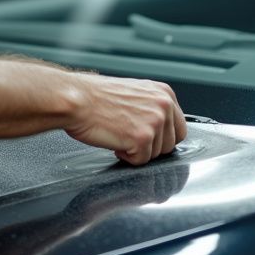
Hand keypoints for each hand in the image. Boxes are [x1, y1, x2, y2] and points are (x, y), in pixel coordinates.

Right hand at [63, 74, 186, 165]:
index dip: (161, 138)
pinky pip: (141, 161)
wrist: (75, 100)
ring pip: (157, 155)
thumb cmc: (94, 97)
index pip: (179, 127)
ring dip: (137, 151)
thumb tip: (161, 128)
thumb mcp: (133, 94)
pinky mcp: (143, 138)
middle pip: (171, 144)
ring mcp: (155, 121)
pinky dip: (126, 157)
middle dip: (151, 147)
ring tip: (118, 134)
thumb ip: (152, 108)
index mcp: (163, 92)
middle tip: (128, 137)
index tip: (147, 138)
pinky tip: (115, 141)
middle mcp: (164, 105)